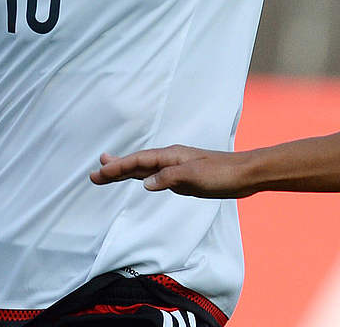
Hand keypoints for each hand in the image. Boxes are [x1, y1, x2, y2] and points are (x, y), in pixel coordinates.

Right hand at [90, 146, 253, 198]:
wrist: (245, 174)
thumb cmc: (223, 174)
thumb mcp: (195, 177)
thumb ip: (169, 178)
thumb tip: (145, 183)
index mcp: (171, 156)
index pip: (138, 162)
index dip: (118, 167)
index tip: (99, 173)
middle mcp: (171, 159)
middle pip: (137, 163)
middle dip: (115, 169)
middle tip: (94, 175)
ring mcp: (176, 168)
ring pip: (145, 169)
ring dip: (126, 171)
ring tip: (108, 170)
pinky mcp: (183, 177)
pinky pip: (155, 176)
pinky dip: (142, 177)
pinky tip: (138, 179)